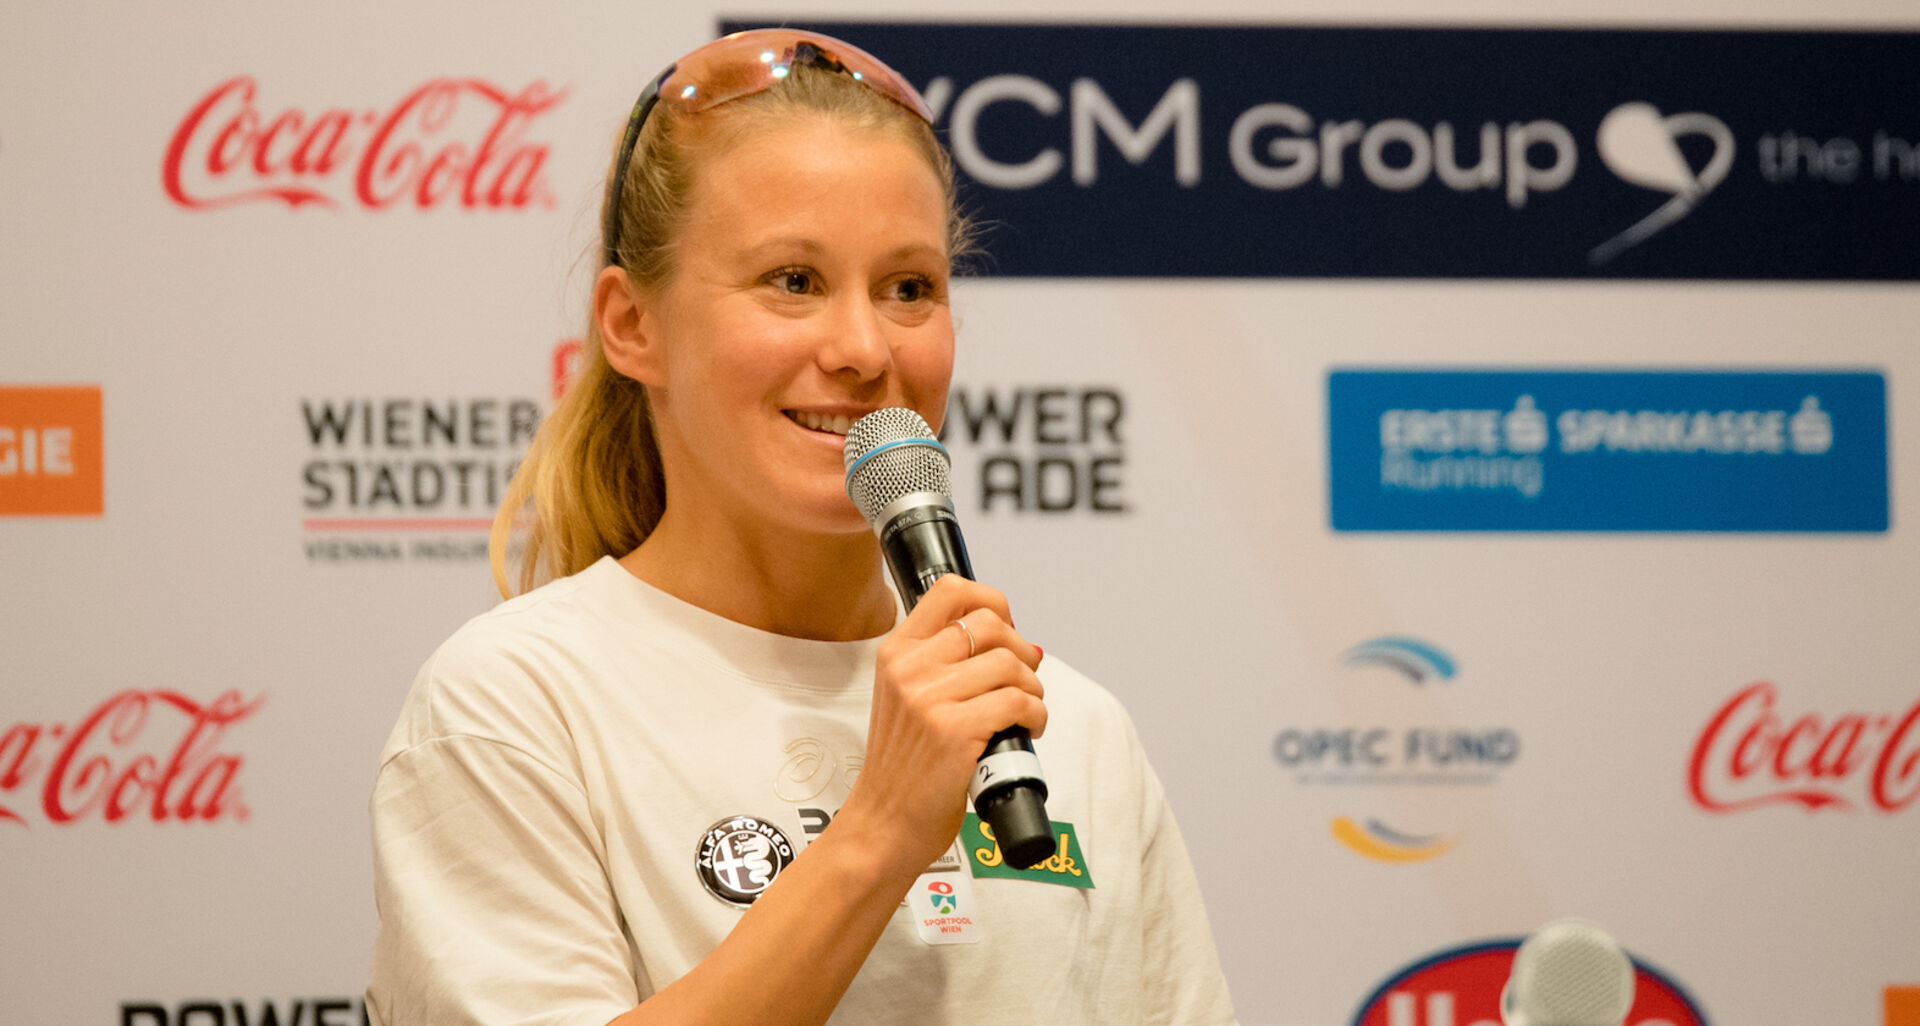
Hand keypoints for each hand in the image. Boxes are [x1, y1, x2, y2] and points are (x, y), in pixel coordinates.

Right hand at [837, 574, 1045, 874]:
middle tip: (1023, 676)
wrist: (884, 822)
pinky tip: (1027, 729)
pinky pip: (1019, 701)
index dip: (992, 599)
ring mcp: (930, 699)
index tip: (1007, 625)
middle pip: (990, 624)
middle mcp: (909, 669)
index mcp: (896, 652)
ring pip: (1011, 663)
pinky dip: (1036, 714)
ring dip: (1033, 687)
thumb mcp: (904, 697)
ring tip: (1025, 710)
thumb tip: (1012, 638)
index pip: (950, 591)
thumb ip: (940, 663)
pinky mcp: (955, 732)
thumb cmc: (903, 766)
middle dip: (1021, 649)